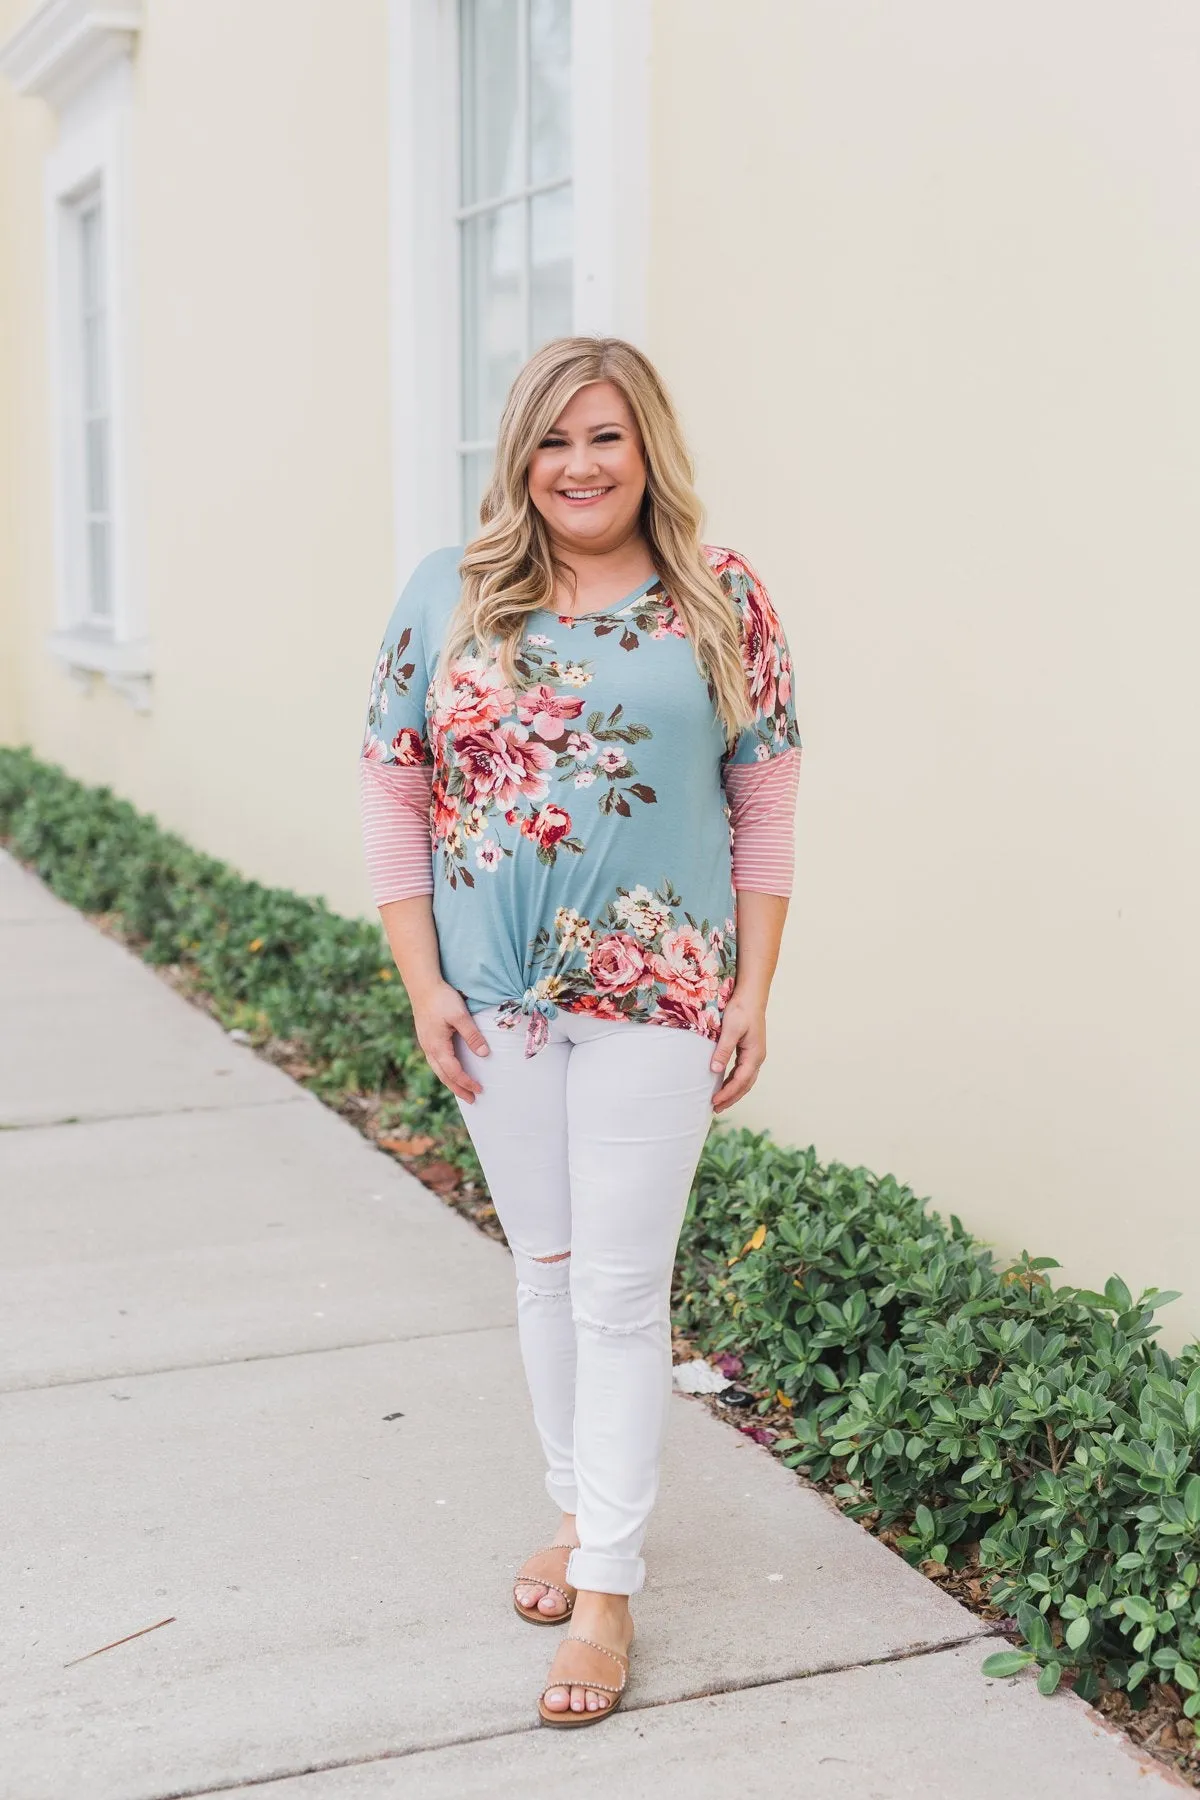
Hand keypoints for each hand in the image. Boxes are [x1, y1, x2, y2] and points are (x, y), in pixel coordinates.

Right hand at [412, 981, 489, 1103]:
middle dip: (458, 1089)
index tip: (479, 1089)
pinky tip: (450, 1070)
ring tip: (462, 1090)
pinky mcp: (426, 1038)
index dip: (467, 1082)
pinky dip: (444, 1071)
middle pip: (444, 1076)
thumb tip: (484, 1054)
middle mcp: (429, 1048)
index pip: (454, 1071)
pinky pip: (435, 1061)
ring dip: (450, 1082)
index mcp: (437, 1046)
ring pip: (438, 1069)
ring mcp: (426, 1044)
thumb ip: (472, 1035)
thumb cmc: (442, 999)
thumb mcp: (460, 1016)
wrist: (422, 985)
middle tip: (472, 1100)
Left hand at [709, 991, 766, 1113]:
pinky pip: (743, 1072)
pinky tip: (725, 1084)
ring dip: (733, 1092)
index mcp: (754, 1055)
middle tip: (715, 1109)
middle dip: (731, 1098)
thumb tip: (715, 1071)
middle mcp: (757, 1058)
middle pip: (745, 1085)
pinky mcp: (750, 1051)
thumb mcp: (730, 1030)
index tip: (714, 1102)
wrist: (751, 996)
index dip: (727, 1094)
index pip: (740, 1081)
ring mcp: (755, 1055)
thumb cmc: (741, 1010)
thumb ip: (723, 1050)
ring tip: (719, 1102)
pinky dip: (734, 1082)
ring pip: (745, 1080)